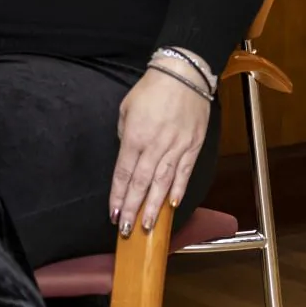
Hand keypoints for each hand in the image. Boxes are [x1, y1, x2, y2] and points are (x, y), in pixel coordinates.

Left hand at [109, 61, 212, 235]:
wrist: (183, 76)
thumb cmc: (151, 90)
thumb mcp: (126, 109)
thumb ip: (125, 136)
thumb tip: (128, 156)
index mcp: (134, 136)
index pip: (124, 172)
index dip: (117, 195)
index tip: (112, 213)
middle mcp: (155, 145)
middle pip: (141, 183)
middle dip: (132, 208)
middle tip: (126, 230)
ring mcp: (176, 147)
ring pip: (163, 183)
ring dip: (154, 206)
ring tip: (147, 226)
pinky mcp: (193, 146)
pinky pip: (184, 172)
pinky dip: (178, 190)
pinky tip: (172, 206)